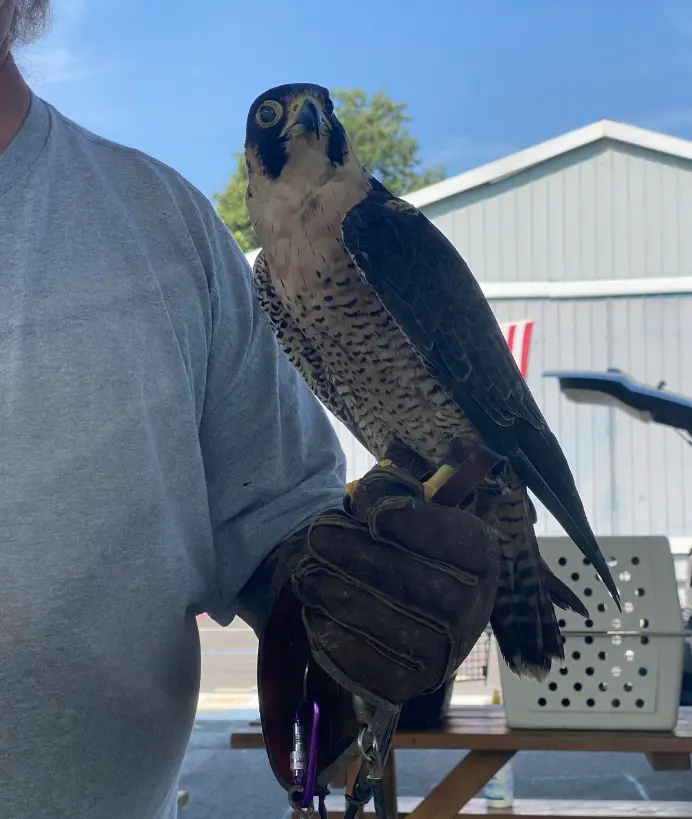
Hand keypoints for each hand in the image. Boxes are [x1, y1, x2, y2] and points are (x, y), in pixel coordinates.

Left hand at [291, 464, 500, 708]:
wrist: (416, 607)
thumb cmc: (408, 544)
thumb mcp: (409, 507)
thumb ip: (389, 490)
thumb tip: (361, 496)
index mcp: (479, 556)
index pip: (447, 538)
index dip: (406, 523)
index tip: (368, 513)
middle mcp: (471, 608)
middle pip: (409, 580)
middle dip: (354, 554)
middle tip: (316, 536)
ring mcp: (443, 653)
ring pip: (382, 622)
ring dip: (335, 593)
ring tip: (307, 572)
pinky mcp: (410, 684)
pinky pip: (365, 664)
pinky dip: (333, 636)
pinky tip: (315, 612)